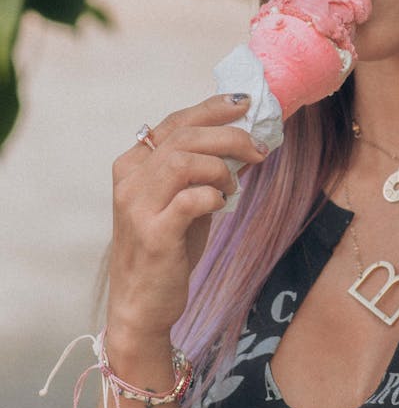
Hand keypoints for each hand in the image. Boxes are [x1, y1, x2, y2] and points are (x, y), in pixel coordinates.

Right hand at [107, 94, 262, 346]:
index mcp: (134, 164)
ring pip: (185, 160)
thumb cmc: (167, 250)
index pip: (177, 121)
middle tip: (260, 149)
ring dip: (221, 168)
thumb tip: (247, 143)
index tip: (245, 103)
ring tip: (233, 187)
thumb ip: (206, 172)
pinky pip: (190, 198)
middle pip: (185, 135)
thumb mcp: (186, 202)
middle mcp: (130, 179)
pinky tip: (220, 204)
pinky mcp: (153, 234)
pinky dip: (213, 196)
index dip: (213, 108)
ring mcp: (137, 206)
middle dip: (231, 136)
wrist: (142, 304)